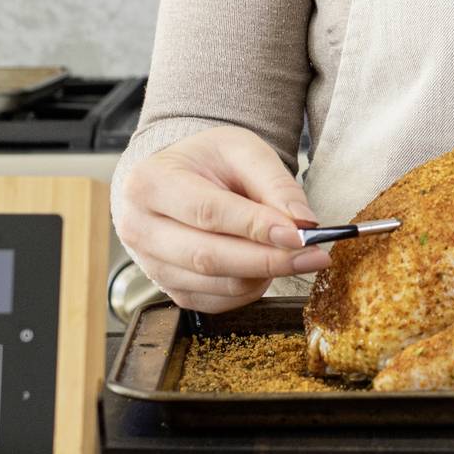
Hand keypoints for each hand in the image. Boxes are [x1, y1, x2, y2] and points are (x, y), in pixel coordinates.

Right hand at [114, 125, 329, 312]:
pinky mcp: (171, 290)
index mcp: (149, 184)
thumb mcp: (242, 150)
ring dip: (263, 275)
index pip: (207, 212)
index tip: (299, 235)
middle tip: (313, 256)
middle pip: (207, 256)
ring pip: (215, 284)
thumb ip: (275, 183)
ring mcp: (151, 266)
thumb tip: (303, 224)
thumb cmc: (207, 161)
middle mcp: (140, 229)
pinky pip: (217, 302)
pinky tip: (264, 266)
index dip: (255, 227)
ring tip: (293, 255)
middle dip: (267, 260)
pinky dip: (250, 289)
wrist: (178, 178)